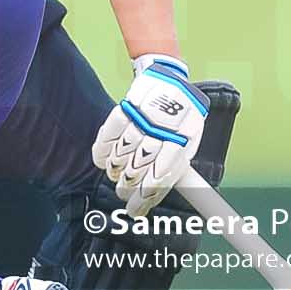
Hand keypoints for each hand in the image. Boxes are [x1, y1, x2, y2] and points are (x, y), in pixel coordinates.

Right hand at [92, 54, 207, 216]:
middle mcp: (162, 131)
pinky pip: (109, 133)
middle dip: (127, 186)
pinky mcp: (127, 107)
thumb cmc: (180, 116)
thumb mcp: (188, 141)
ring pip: (122, 153)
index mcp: (181, 142)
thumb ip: (175, 166)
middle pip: (138, 167)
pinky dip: (102, 150)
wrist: (172, 80)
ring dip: (115, 170)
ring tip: (115, 176)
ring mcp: (143, 118)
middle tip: (123, 192)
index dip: (144, 198)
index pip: (159, 178)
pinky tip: (102, 160)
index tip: (135, 209)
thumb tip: (156, 193)